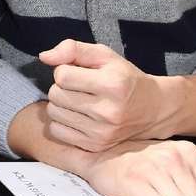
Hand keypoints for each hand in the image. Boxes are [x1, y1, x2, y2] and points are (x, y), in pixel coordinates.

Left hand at [39, 40, 169, 151]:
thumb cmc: (124, 78)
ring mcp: (102, 132)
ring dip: (60, 104)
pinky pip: (57, 131)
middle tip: (79, 87)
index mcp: (112, 84)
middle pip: (55, 94)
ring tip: (79, 100)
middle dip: (61, 87)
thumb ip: (72, 49)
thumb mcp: (104, 55)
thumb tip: (44, 57)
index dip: (65, 70)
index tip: (80, 73)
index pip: (62, 75)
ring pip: (53, 112)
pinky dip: (62, 121)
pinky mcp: (95, 146)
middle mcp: (108, 111)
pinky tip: (78, 115)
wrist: (151, 108)